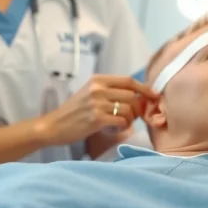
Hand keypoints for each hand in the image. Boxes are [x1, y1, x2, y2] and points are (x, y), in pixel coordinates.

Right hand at [37, 74, 158, 147]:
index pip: (128, 80)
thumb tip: (137, 96)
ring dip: (130, 119)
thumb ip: (109, 91)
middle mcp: (98, 89)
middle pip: (132, 95)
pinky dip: (123, 126)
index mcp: (97, 80)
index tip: (154, 96)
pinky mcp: (96, 118)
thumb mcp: (89, 93)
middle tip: (135, 116)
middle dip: (139, 107)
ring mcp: (97, 103)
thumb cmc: (73, 111)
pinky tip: (116, 128)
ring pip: (129, 109)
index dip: (145, 88)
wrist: (53, 125)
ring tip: (123, 123)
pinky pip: (122, 121)